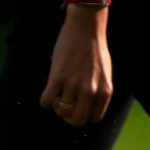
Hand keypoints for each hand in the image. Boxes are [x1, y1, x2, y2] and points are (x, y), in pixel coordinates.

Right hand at [41, 7, 114, 126]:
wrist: (85, 28)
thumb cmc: (95, 50)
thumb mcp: (105, 74)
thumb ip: (99, 91)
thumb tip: (87, 108)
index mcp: (105, 91)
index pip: (94, 118)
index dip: (83, 116)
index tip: (77, 108)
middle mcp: (91, 90)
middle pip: (77, 120)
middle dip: (68, 117)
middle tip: (65, 105)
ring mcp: (74, 84)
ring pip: (61, 111)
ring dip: (57, 106)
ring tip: (58, 92)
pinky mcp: (57, 77)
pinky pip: (46, 101)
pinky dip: (45, 101)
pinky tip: (48, 92)